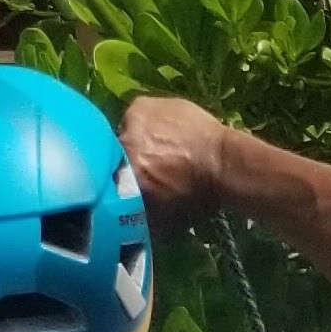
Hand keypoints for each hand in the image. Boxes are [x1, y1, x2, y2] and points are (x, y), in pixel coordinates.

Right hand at [120, 94, 228, 235]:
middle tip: (146, 168)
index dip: (115, 183)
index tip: (127, 187)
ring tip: (158, 150)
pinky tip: (164, 134)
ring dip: (136, 142)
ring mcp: (133, 120)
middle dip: (127, 161)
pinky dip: (146, 125)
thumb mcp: (161, 223)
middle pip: (115, 154)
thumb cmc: (195, 199)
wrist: (224, 164)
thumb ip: (135, 220)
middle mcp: (124, 144)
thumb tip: (120, 227)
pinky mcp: (142, 105)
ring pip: (125, 135)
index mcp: (125, 175)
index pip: (106, 179)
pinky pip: (136, 117)